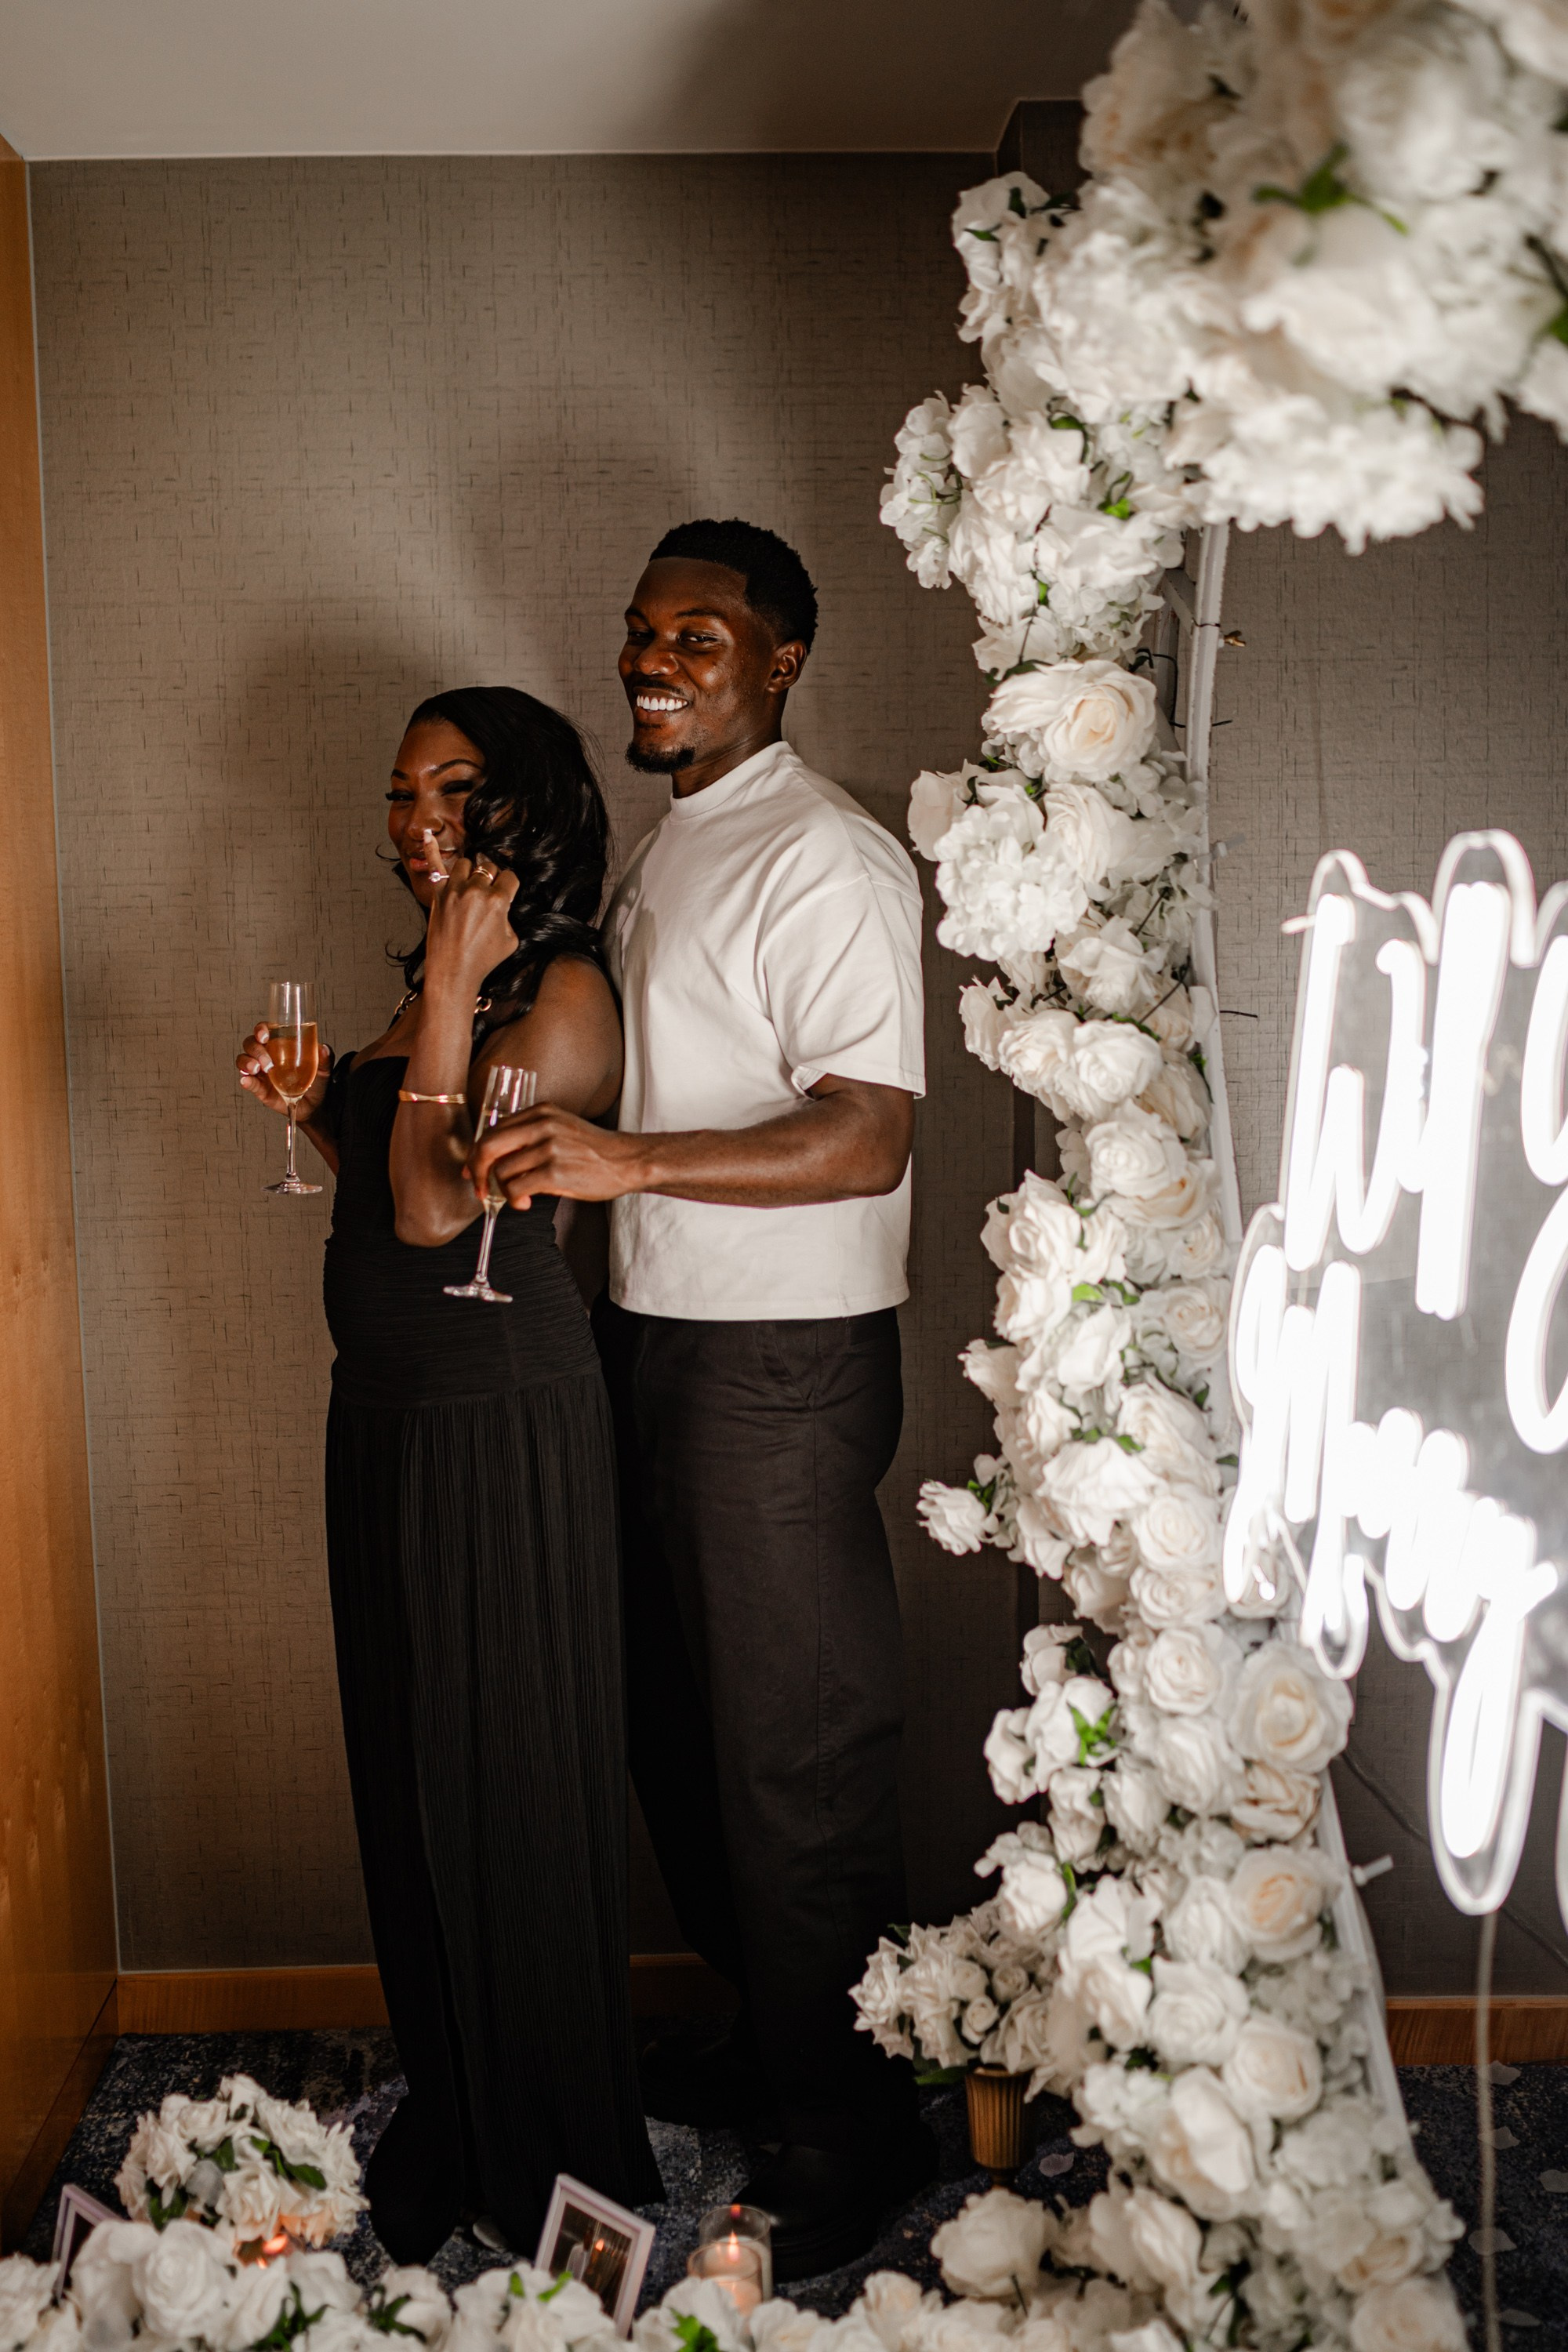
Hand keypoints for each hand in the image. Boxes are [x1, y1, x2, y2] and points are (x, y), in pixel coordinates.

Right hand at [236, 1022, 331, 1118]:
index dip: (260, 1029)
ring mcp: (261, 1072)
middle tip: (268, 1061)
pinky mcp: (259, 1088)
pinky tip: (247, 1080)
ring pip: (243, 1060)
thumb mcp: (324, 1069)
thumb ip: (325, 1058)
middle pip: (251, 1044)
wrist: (315, 1107)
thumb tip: (323, 1048)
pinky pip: (247, 1081)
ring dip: (247, 1062)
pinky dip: (245, 1080)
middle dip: (256, 1049)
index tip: (265, 1035)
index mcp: (280, 1045)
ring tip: (258, 1069)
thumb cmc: (316, 1083)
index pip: (264, 1031)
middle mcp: (267, 1055)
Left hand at [423, 853, 518, 992]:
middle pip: (488, 868)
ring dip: (470, 872)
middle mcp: (476, 891)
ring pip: (467, 864)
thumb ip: (509, 916)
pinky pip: (435, 865)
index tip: (506, 894)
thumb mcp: (510, 940)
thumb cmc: (483, 960)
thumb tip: (503, 905)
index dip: (509, 887)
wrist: (454, 971)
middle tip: (487, 896)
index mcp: (498, 901)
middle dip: (491, 879)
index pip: (510, 878)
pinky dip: (431, 849)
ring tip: (470, 886)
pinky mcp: (439, 894)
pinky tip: (426, 834)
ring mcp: (455, 890)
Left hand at [467, 1106, 642, 1210]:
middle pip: (487, 1147)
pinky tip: (526, 1203)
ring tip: (519, 1198)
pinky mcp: (555, 1172)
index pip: (492, 1131)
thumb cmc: (593, 1151)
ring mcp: (549, 1148)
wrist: (627, 1160)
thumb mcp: (560, 1129)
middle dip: (477, 1172)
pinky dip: (514, 1200)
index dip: (477, 1155)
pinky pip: (516, 1188)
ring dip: (503, 1191)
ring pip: (501, 1171)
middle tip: (480, 1190)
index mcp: (540, 1112)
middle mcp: (542, 1125)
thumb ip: (530, 1136)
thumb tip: (495, 1159)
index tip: (474, 1172)